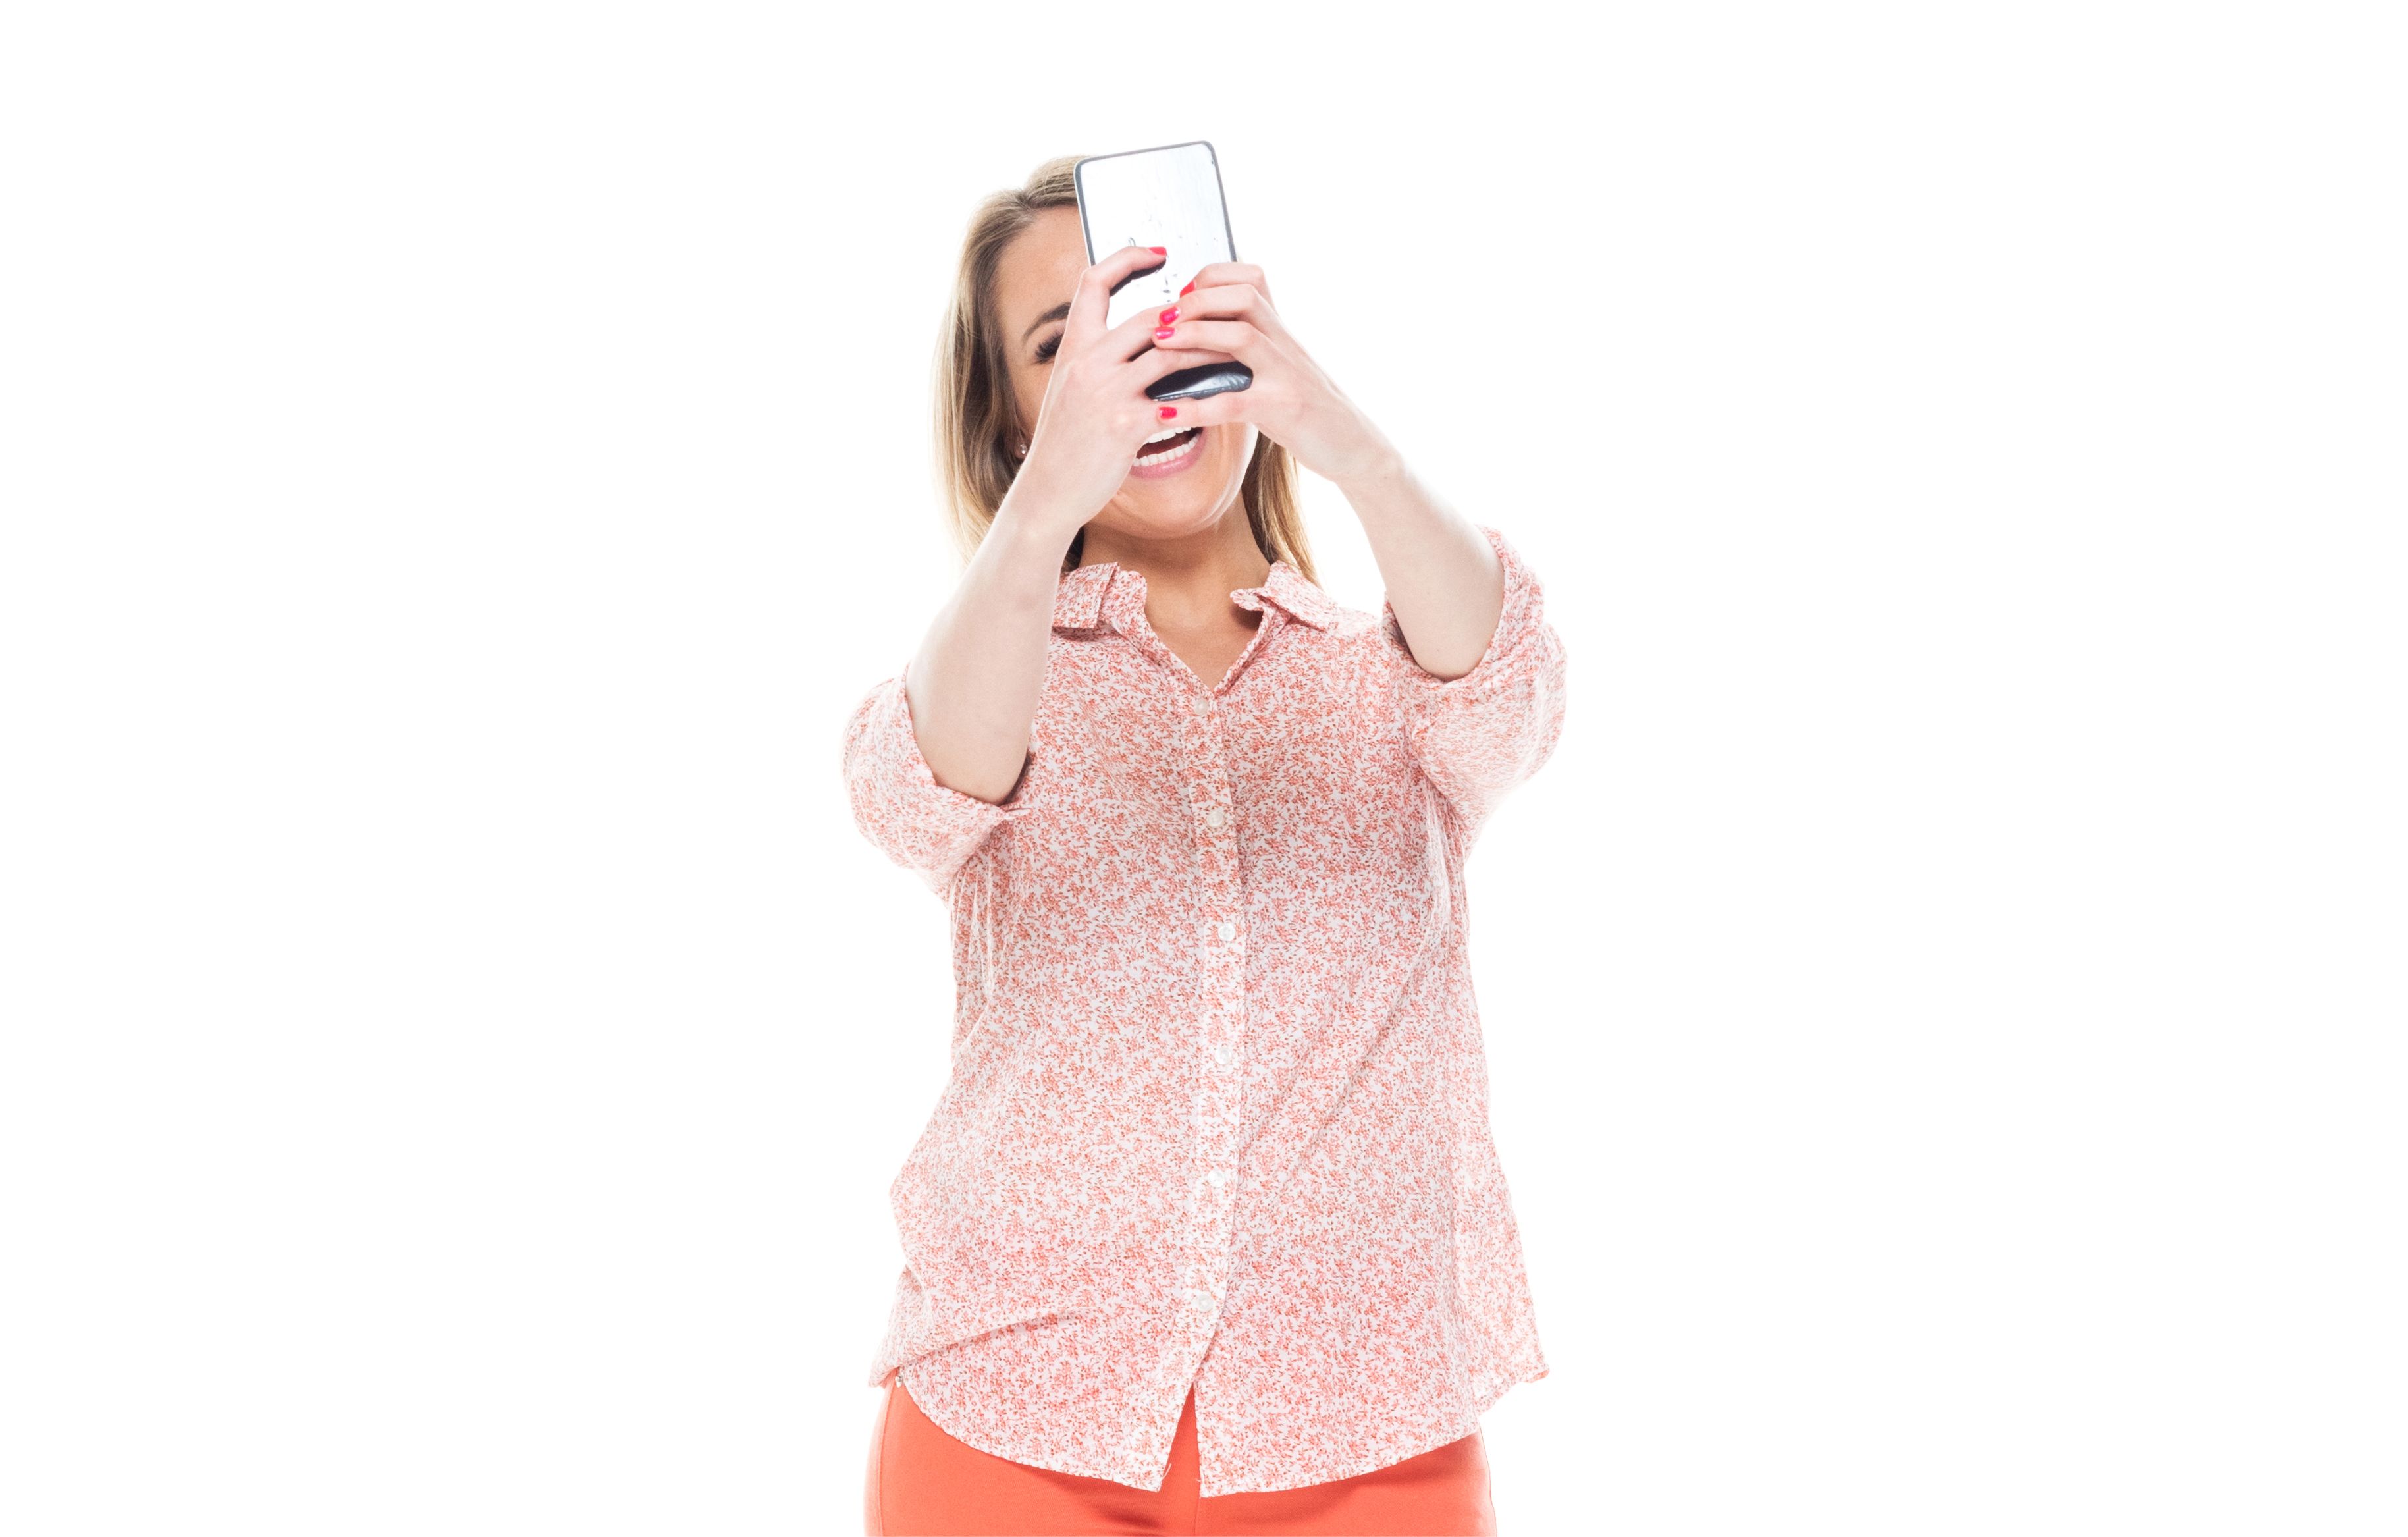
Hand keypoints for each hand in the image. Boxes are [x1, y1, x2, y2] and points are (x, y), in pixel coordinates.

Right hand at [1009, 246, 1232, 531]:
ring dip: (1209, 353)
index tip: (1160, 252)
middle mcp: (1086, 361)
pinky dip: (1204, 400)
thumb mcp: (1070, 387)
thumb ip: (1098, 358)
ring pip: (1171, 354)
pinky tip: (1225, 401)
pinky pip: (1176, 402)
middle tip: (1222, 316)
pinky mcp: (1123, 425)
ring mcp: (1105, 392)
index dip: (1128, 259)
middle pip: (1150, 316)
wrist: (1048, 489)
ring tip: (1235, 353)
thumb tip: (1139, 339)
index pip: (1095, 282)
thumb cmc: (1067, 440)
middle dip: (1192, 315)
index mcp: (1073, 346)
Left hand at [1146, 263, 1398, 486]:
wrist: (1356, 447)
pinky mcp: (1284, 411)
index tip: (1181, 295)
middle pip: (1244, 296)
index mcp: (1282, 332)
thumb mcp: (1283, 370)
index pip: (1251, 279)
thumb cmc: (1310, 411)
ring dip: (1194, 334)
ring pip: (1241, 336)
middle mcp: (1286, 344)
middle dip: (1196, 300)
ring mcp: (1287, 376)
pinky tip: (1165, 413)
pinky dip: (1195, 406)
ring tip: (1159, 343)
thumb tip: (1203, 339)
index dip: (1211, 278)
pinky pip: (1234, 403)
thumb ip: (1252, 350)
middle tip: (1159, 318)